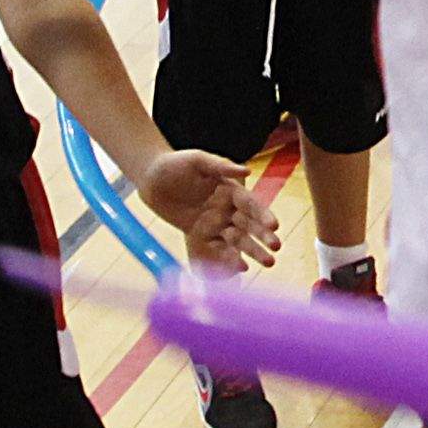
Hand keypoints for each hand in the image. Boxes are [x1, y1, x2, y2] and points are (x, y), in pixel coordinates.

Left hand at [137, 146, 280, 267]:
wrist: (150, 179)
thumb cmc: (175, 164)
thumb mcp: (197, 160)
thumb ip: (221, 166)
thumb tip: (247, 170)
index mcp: (230, 189)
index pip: (250, 204)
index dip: (262, 214)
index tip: (274, 226)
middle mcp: (227, 207)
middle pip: (249, 224)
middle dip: (263, 236)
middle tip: (277, 247)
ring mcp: (215, 222)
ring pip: (238, 239)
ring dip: (254, 250)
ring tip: (269, 263)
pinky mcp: (201, 235)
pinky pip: (218, 248)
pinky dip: (230, 258)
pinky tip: (242, 267)